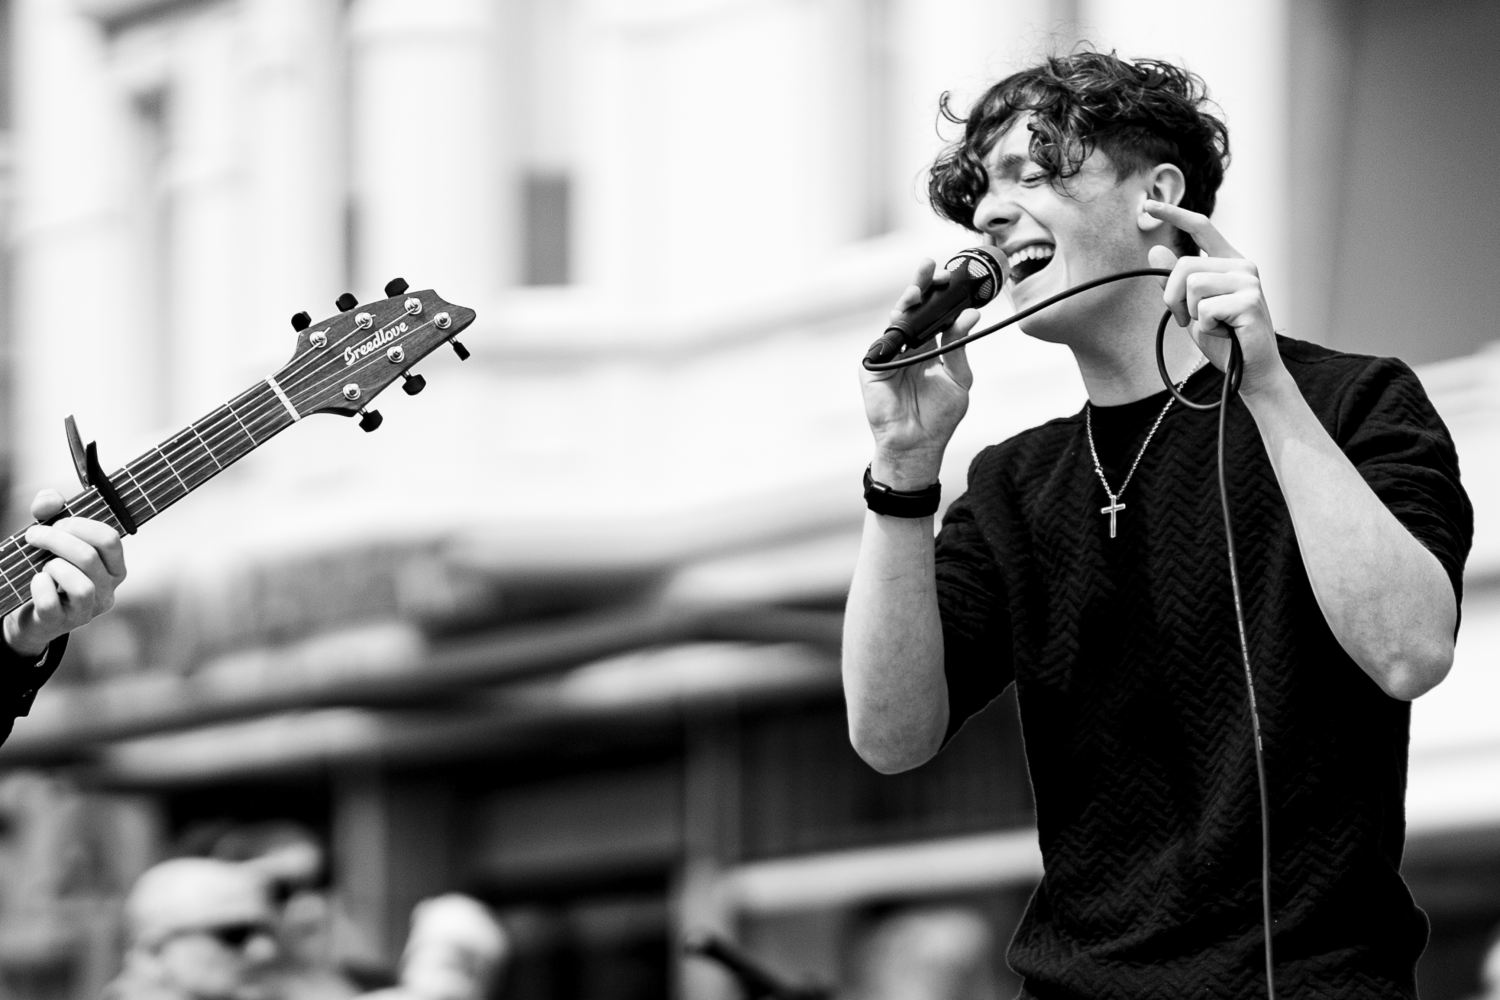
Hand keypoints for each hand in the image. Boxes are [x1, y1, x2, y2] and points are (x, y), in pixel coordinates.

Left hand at [2, 489, 126, 655]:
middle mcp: (107, 590)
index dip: (80, 525)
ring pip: (81, 585)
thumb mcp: (51, 538)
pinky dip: (40, 587)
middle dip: (56, 540)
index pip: (110, 540)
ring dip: (54, 566)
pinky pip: (52, 603)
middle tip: (34, 535)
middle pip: (89, 557)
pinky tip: (36, 581)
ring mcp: (87, 610)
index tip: (57, 522)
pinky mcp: (62, 623)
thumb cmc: (48, 570)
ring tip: (43, 565)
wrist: (32, 613)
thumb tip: (51, 499)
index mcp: (114, 568)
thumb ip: (50, 511)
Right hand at [859, 259, 980, 487]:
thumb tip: (970, 315)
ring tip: (919, 287)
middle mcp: (907, 348)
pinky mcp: (873, 367)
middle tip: (929, 267)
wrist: (918, 444)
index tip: (950, 275)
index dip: (939, 294)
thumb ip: (959, 346)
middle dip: (919, 286)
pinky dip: (895, 331)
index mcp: (928, 348)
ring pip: (895, 321)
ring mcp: (889, 356)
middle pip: (912, 310)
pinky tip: (905, 318)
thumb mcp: (959, 378)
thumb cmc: (938, 417)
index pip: (933, 314)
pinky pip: (883, 344)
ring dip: (906, 302)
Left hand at [1144, 200, 1287, 397]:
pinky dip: (1207, 326)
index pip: (1201, 227)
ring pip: (1192, 285)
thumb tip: (1155, 250)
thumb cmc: (1224, 338)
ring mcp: (1248, 280)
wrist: (1250, 371)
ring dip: (1191, 313)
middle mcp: (1241, 265)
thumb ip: (1175, 281)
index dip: (1173, 214)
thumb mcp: (1192, 307)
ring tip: (1211, 325)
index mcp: (1228, 261)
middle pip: (1184, 266)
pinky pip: (1206, 308)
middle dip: (1173, 297)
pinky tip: (1225, 331)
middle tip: (1188, 319)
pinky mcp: (1250, 300)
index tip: (1147, 204)